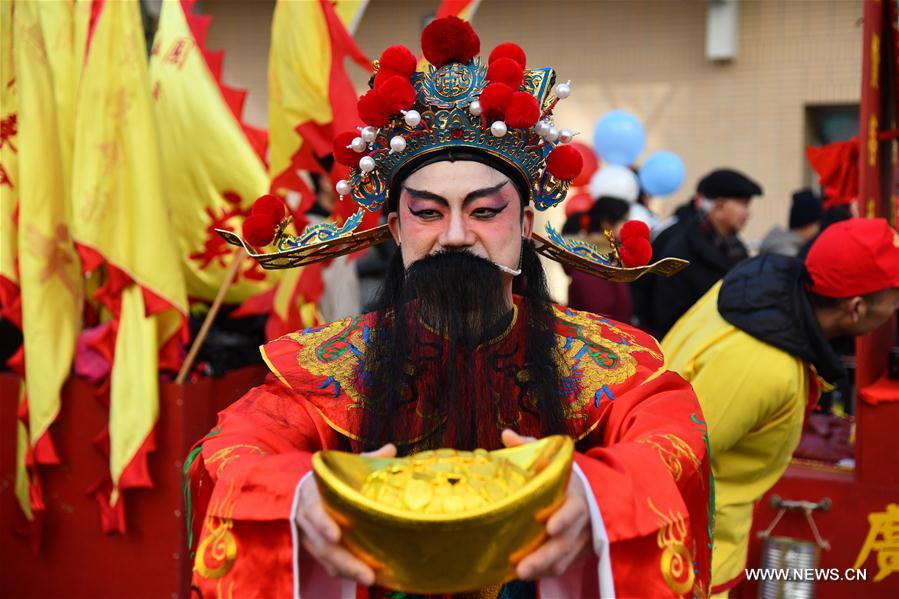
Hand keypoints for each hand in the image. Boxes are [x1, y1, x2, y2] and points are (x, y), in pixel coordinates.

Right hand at [294, 443, 396, 584]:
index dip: (323, 524)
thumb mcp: (340, 468)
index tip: (336, 534)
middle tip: (368, 575)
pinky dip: (344, 574)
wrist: (297, 491)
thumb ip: (364, 460)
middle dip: (345, 561)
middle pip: (322, 545)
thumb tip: (391, 450)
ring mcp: (308, 538)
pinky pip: (327, 566)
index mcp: (310, 495)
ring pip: (325, 559)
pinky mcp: (314, 550)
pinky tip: (363, 578)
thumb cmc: (327, 480)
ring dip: (348, 571)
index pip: (313, 511)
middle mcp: (305, 520)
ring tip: (371, 579)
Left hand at [501, 429, 591, 579]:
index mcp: (579, 495)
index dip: (564, 518)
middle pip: (566, 542)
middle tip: (522, 568)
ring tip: (519, 574)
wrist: (596, 493)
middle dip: (545, 556)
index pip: (575, 509)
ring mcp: (580, 540)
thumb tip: (506, 434)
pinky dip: (546, 572)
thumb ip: (533, 447)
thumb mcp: (555, 458)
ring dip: (542, 568)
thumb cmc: (566, 475)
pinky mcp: (575, 553)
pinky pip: (562, 567)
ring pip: (563, 559)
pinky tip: (525, 574)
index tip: (550, 526)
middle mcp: (583, 521)